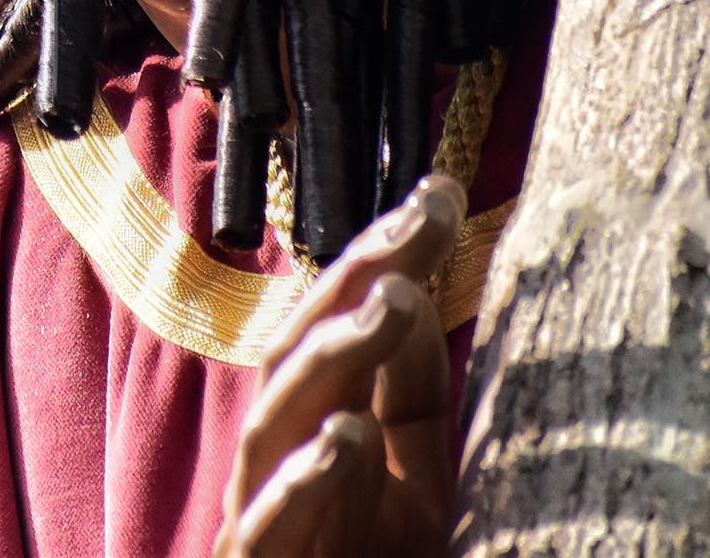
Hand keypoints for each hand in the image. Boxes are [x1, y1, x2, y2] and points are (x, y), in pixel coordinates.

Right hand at [215, 175, 464, 557]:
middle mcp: (289, 455)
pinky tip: (346, 438)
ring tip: (391, 303)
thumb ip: (412, 396)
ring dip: (332, 354)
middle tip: (417, 226)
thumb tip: (411, 291)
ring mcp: (267, 512)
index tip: (443, 188)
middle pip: (302, 345)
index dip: (386, 250)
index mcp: (331, 422)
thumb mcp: (421, 483)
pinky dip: (304, 478)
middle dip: (355, 277)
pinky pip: (269, 521)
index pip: (345, 317)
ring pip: (275, 415)